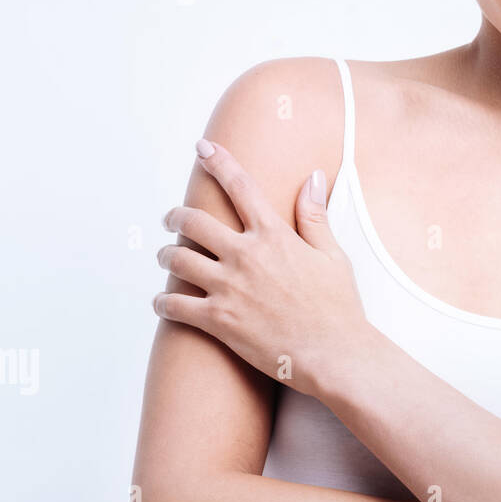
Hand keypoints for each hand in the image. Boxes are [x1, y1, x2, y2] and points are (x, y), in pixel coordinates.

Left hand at [152, 138, 367, 398]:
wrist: (334, 352)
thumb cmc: (338, 306)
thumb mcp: (332, 255)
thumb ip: (315, 215)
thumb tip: (313, 177)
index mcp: (274, 235)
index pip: (240, 186)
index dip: (219, 162)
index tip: (203, 148)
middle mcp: (246, 255)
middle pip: (193, 222)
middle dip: (175, 217)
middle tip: (172, 219)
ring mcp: (228, 288)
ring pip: (176, 260)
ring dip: (165, 256)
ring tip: (166, 258)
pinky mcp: (217, 320)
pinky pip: (174, 306)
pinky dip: (162, 302)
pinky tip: (162, 302)